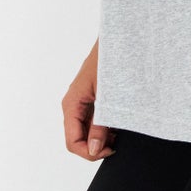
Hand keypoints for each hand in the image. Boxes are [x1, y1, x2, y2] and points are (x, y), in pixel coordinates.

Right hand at [61, 39, 116, 161]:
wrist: (119, 37)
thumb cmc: (111, 60)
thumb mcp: (107, 96)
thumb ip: (100, 124)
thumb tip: (94, 149)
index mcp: (72, 104)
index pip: (72, 142)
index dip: (89, 153)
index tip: (110, 150)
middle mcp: (74, 104)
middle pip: (78, 139)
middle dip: (96, 146)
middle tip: (117, 142)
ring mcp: (82, 101)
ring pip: (86, 131)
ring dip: (102, 137)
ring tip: (119, 131)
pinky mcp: (92, 98)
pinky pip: (94, 120)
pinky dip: (105, 126)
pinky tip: (118, 122)